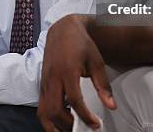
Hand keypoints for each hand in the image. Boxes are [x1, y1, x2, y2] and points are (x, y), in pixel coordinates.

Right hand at [38, 15, 114, 131]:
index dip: (85, 116)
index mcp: (67, 71)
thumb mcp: (97, 62)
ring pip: (44, 112)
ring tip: (71, 129)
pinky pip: (41, 107)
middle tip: (82, 128)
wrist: (63, 30)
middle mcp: (52, 78)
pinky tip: (61, 122)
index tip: (95, 124)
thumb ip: (103, 86)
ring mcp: (44, 82)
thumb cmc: (80, 44)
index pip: (74, 100)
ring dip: (56, 126)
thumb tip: (111, 106)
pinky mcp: (42, 84)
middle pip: (55, 110)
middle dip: (68, 125)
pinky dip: (49, 119)